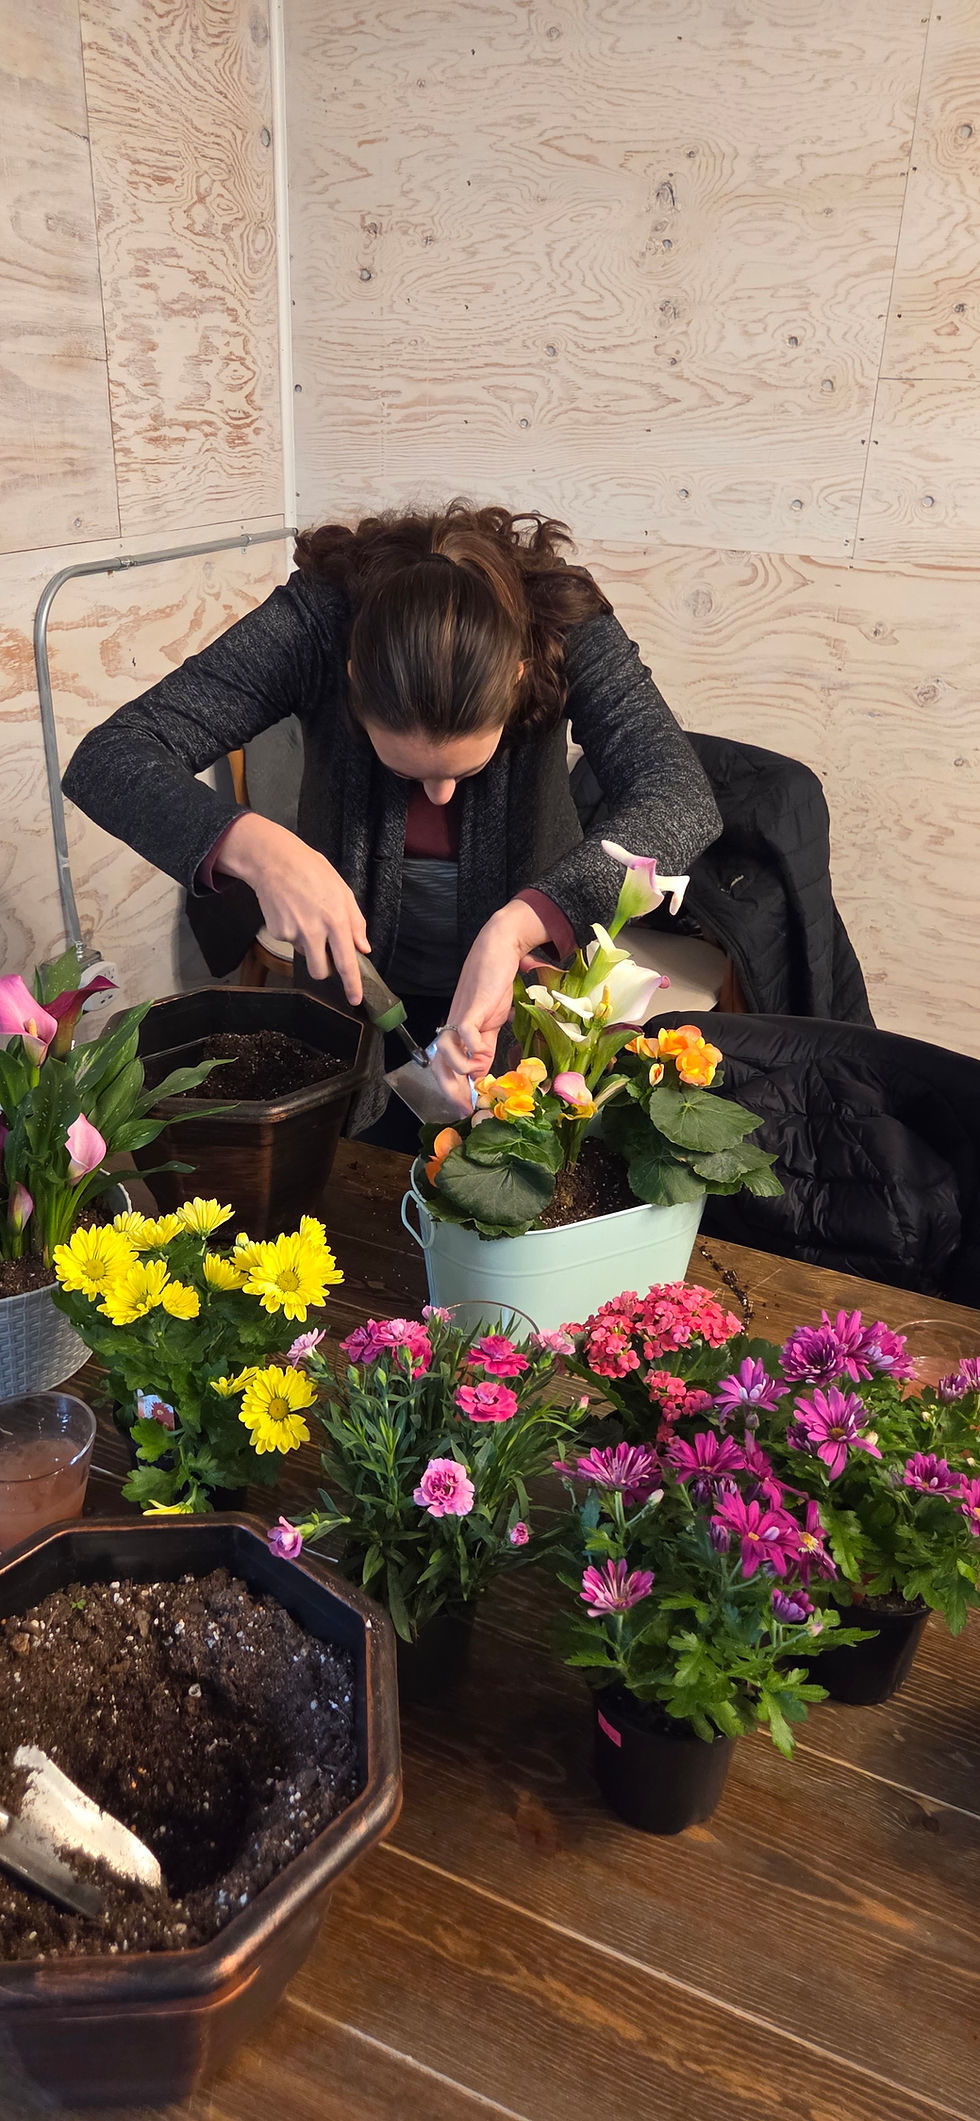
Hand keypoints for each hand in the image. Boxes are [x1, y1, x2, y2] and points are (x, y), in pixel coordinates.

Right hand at [215, 814, 369, 1003]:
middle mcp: (314, 931)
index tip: (355, 1000)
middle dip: (323, 968)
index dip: (351, 984)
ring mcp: (293, 933)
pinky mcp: (277, 932)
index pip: (346, 962)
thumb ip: (356, 922)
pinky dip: (292, 931)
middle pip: (320, 971)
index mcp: (336, 920)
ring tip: (305, 916)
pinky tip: (291, 911)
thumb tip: (363, 948)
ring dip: (307, 945)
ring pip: (304, 954)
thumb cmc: (313, 871)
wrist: (274, 861)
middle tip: (324, 950)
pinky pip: (289, 941)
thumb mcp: (343, 891)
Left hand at [429, 900, 550, 1108]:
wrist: (498, 952)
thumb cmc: (494, 987)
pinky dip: (469, 1045)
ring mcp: (461, 1017)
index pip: (446, 1067)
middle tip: (464, 1107)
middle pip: (439, 1064)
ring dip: (459, 1067)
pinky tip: (480, 1050)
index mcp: (456, 1034)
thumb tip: (480, 1076)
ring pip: (445, 1050)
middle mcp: (453, 1028)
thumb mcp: (490, 1026)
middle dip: (450, 1089)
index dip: (452, 1090)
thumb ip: (484, 1050)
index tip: (463, 1110)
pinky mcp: (472, 1006)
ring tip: (476, 1070)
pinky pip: (464, 1030)